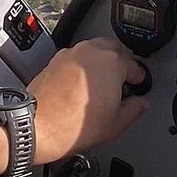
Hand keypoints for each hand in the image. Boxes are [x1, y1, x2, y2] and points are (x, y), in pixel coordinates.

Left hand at [29, 37, 147, 164]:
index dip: (140, 80)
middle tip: (123, 81)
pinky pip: (76, 57)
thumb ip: (134, 109)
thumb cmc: (70, 125)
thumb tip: (139, 104)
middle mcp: (92, 52)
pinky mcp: (55, 60)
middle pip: (115, 49)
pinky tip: (82, 84)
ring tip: (102, 82)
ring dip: (101, 61)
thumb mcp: (115, 124)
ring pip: (94, 49)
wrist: (36, 126)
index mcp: (112, 62)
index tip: (138, 87)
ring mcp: (72, 54)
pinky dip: (83, 65)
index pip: (135, 67)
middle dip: (121, 63)